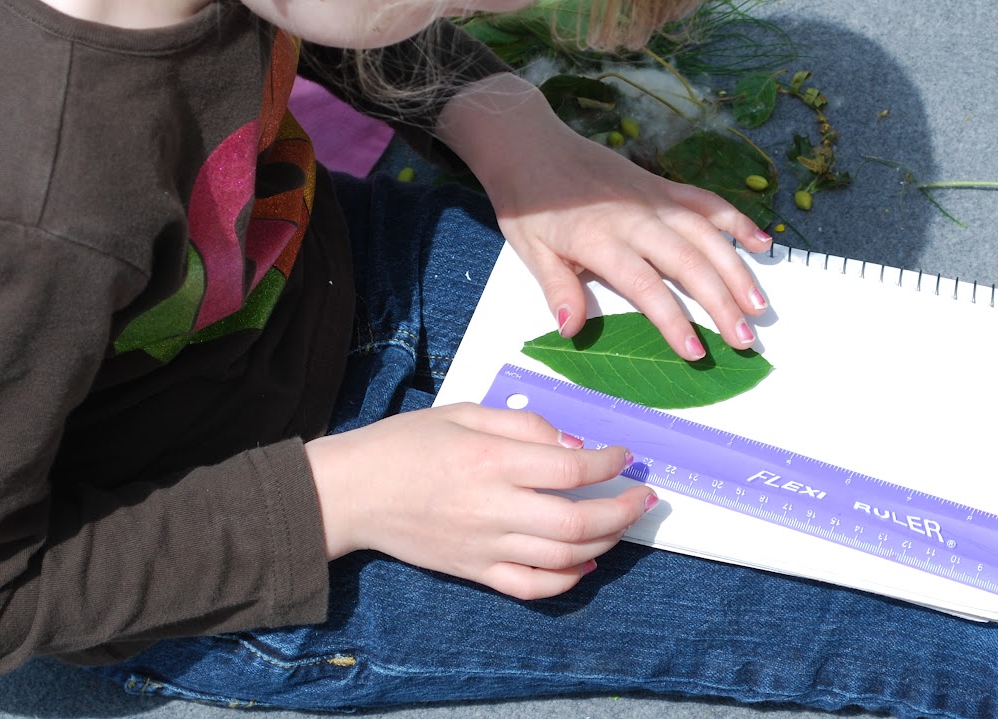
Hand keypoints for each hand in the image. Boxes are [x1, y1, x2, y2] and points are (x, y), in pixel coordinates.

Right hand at [305, 403, 653, 598]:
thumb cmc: (405, 444)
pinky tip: (586, 561)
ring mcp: (484, 546)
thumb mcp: (463, 412)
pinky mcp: (475, 571)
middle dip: (622, 510)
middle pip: (577, 520)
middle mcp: (492, 508)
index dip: (608, 462)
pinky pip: (532, 586)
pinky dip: (568, 578)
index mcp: (489, 461)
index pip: (569, 467)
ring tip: (622, 522)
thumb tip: (574, 443)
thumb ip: (523, 425)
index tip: (623, 455)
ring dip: (605, 540)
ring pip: (563, 556)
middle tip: (644, 497)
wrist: (353, 492)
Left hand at [438, 74, 771, 361]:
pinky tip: (761, 244)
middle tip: (744, 339)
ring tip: (758, 305)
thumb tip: (571, 329)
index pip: (645, 286)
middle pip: (688, 263)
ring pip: (706, 234)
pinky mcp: (662, 185)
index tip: (695, 351)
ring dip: (737, 269)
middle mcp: (635, 217)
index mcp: (600, 239)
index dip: (673, 320)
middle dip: (721, 303)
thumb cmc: (529, 204)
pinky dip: (736, 221)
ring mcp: (654, 198)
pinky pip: (706, 202)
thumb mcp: (529, 251)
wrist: (531, 145)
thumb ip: (556, 289)